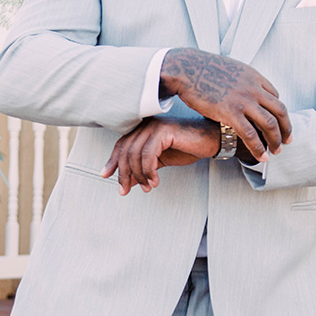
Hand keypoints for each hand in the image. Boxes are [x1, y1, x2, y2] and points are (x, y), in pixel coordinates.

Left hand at [101, 117, 219, 194]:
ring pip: (135, 153)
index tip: (106, 175)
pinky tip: (154, 180)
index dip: (113, 161)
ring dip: (138, 175)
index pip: (122, 144)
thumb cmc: (187, 147)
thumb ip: (143, 168)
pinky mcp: (164, 131)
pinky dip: (148, 171)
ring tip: (147, 187)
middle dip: (124, 173)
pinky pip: (148, 154)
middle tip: (125, 190)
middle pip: (126, 150)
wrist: (210, 140)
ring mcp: (155, 126)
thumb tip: (127, 182)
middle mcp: (147, 124)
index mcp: (144, 129)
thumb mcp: (161, 161)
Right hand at [159, 48, 291, 161]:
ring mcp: (244, 100)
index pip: (275, 96)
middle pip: (279, 111)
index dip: (278, 112)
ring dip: (276, 140)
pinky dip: (259, 148)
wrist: (187, 67)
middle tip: (287, 140)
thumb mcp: (230, 68)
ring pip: (270, 124)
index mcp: (254, 76)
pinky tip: (262, 157)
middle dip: (286, 128)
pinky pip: (251, 134)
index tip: (278, 122)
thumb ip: (240, 79)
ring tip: (276, 151)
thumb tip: (240, 86)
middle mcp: (253, 88)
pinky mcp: (231, 112)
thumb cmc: (202, 68)